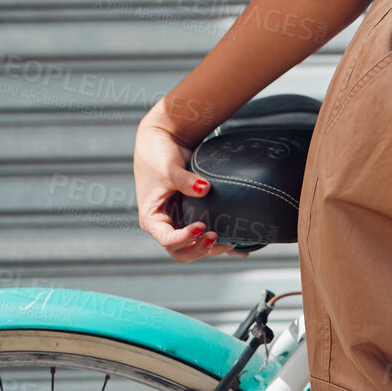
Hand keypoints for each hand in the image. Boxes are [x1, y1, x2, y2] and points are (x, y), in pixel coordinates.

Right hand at [134, 107, 249, 260]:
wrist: (164, 139)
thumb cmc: (158, 155)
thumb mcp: (168, 168)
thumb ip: (184, 181)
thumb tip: (204, 188)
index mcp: (152, 219)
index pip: (167, 240)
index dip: (185, 238)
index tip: (202, 226)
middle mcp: (165, 224)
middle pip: (181, 251)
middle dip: (200, 249)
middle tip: (219, 237)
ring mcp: (179, 221)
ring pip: (194, 246)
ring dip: (212, 248)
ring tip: (232, 242)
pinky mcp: (192, 215)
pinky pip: (205, 234)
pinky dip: (220, 242)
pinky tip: (239, 248)